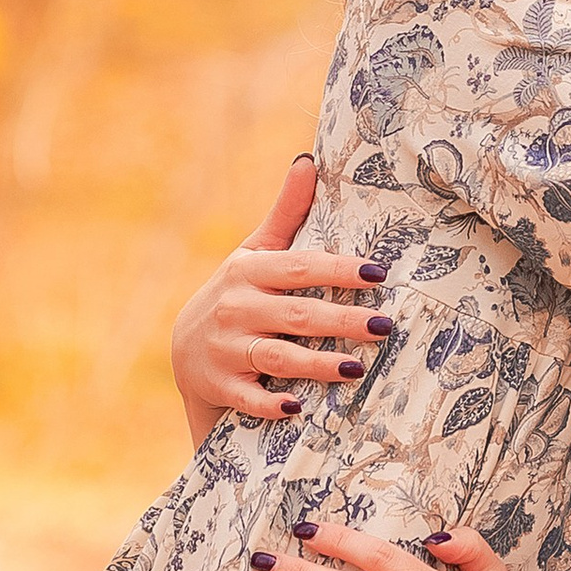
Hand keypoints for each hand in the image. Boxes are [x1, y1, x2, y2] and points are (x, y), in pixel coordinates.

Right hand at [170, 153, 394, 443]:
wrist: (186, 350)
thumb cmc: (238, 294)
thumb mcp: (255, 254)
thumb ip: (286, 213)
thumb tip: (308, 162)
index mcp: (249, 272)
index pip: (300, 268)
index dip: (338, 270)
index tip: (377, 273)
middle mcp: (236, 309)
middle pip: (297, 316)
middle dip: (341, 321)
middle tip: (383, 326)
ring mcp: (226, 350)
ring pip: (278, 358)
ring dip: (317, 365)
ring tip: (356, 369)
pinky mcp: (220, 386)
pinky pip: (249, 398)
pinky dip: (272, 404)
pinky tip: (300, 408)